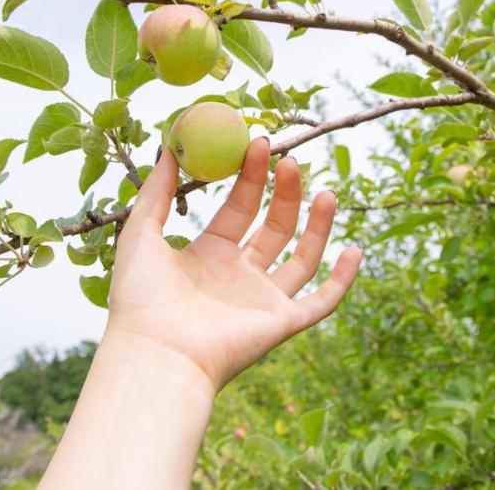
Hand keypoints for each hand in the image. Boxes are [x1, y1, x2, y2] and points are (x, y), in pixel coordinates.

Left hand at [106, 137, 362, 390]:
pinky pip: (320, 301)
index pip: (239, 208)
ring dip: (317, 226)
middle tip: (290, 160)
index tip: (259, 143)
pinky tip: (354, 250)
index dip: (251, 176)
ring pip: (302, 257)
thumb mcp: (141, 233)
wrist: (155, 350)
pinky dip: (340, 280)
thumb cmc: (140, 297)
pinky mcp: (281, 324)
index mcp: (208, 255)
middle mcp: (238, 276)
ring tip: (326, 191)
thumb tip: (168, 147)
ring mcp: (262, 300)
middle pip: (273, 227)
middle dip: (284, 193)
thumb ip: (157, 192)